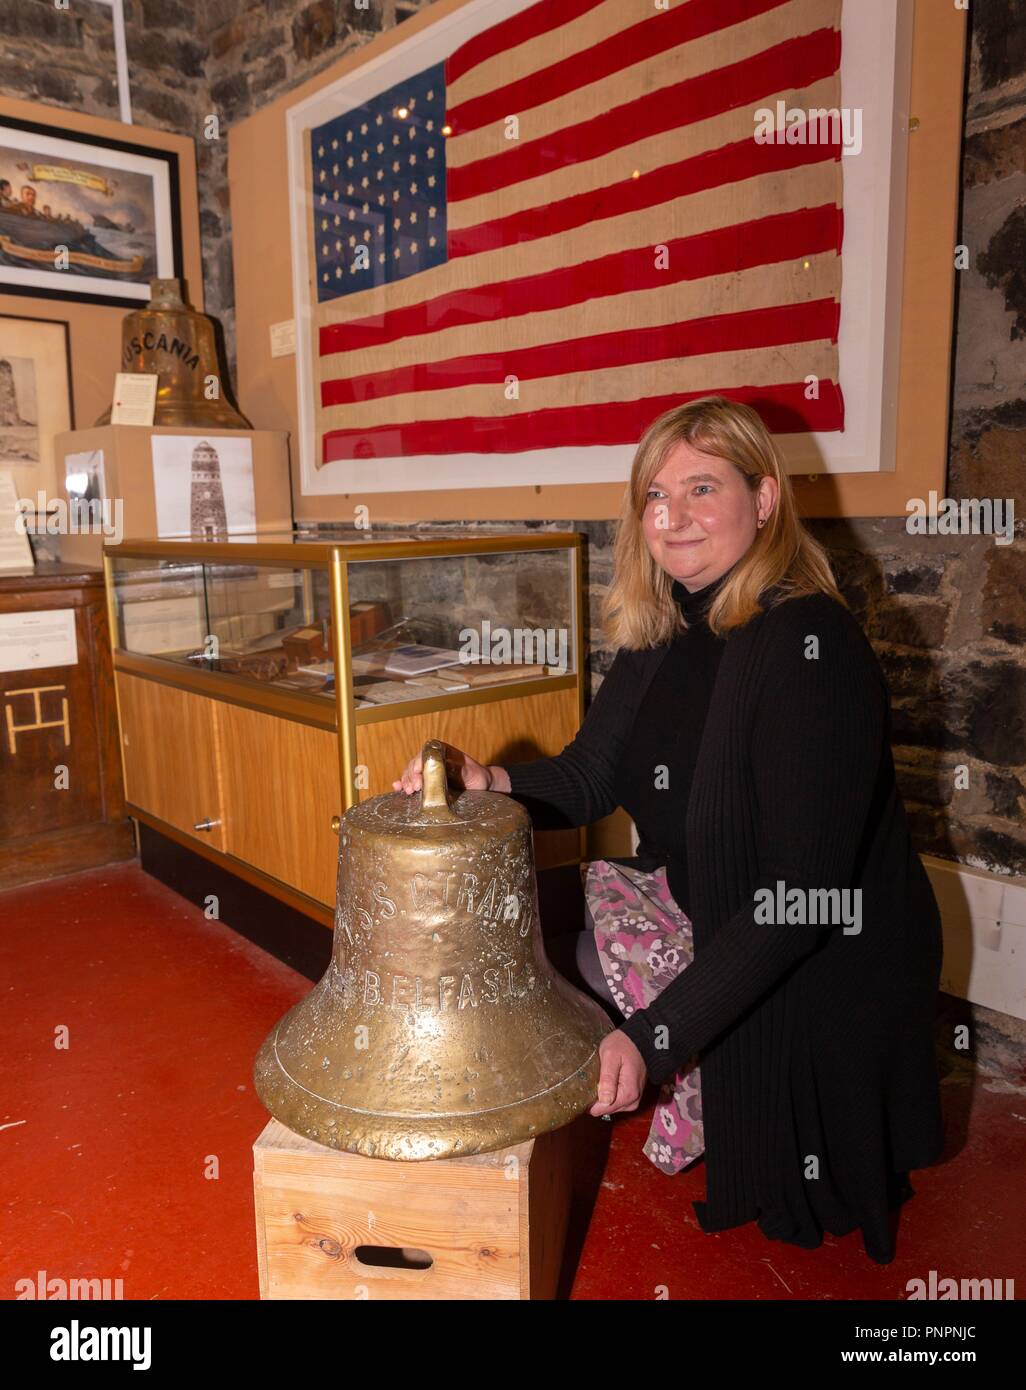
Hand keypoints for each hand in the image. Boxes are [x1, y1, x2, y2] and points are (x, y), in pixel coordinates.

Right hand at [392, 743, 507, 794]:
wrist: (481, 787)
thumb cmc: (477, 777)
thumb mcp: (471, 772)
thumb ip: (457, 769)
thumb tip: (444, 766)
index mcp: (442, 751)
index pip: (426, 753)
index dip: (419, 763)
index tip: (419, 775)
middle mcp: (432, 758)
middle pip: (415, 763)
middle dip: (411, 775)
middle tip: (413, 789)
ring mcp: (427, 770)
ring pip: (411, 772)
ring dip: (406, 781)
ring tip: (407, 791)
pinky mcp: (425, 782)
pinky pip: (411, 781)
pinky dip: (403, 784)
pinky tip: (397, 788)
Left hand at [589, 1030, 646, 1117]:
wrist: (641, 1040)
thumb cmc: (624, 1045)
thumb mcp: (611, 1057)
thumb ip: (607, 1079)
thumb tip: (604, 1101)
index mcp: (628, 1094)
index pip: (601, 1110)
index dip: (589, 1101)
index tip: (582, 1089)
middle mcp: (632, 1101)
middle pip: (605, 1109)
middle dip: (595, 1098)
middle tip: (591, 1079)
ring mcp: (633, 1099)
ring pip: (609, 1106)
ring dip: (601, 1095)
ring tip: (598, 1078)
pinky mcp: (632, 1095)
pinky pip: (616, 1100)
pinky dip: (608, 1093)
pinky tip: (604, 1081)